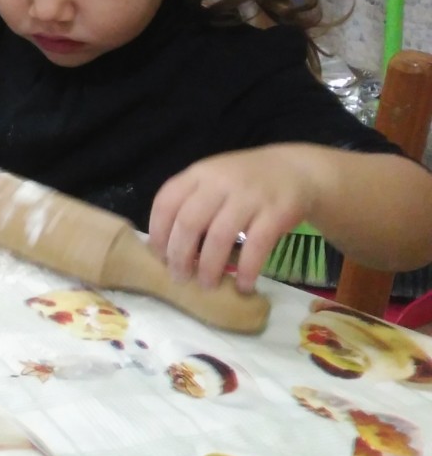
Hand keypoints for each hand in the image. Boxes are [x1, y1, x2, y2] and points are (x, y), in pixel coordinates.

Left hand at [148, 145, 322, 293]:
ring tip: (207, 285)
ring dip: (210, 267)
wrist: (297, 170)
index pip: (166, 202)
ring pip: (220, 237)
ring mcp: (249, 196)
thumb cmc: (245, 181)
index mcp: (199, 174)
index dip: (158, 232)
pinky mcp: (276, 212)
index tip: (159, 256)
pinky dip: (246, 269)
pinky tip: (243, 284)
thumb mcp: (213, 180)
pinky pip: (256, 246)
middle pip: (189, 222)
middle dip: (180, 255)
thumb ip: (191, 202)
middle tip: (180, 277)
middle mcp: (221, 182)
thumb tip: (167, 247)